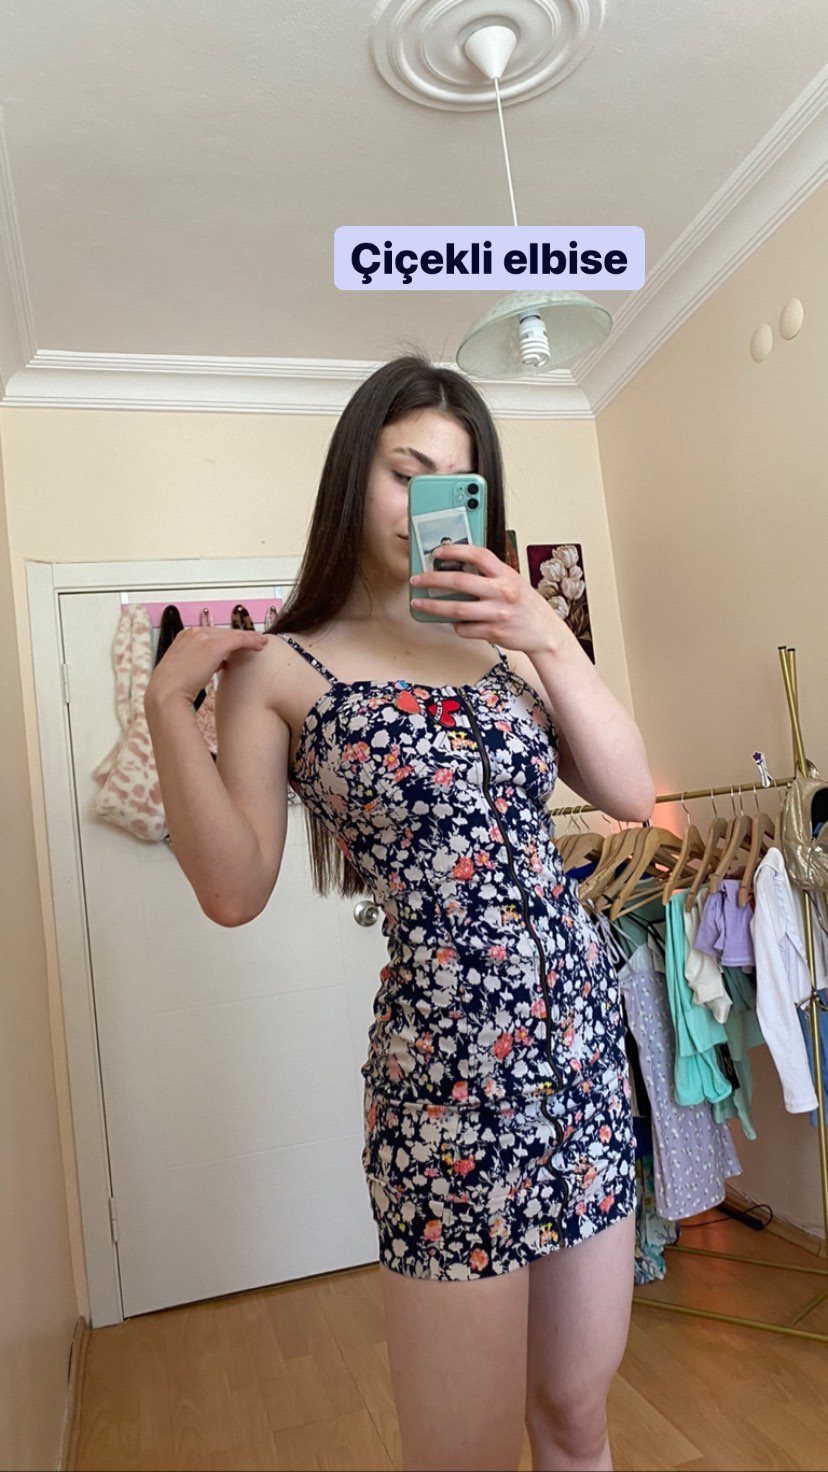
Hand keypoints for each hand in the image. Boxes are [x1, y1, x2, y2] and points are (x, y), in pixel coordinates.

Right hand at [145, 626, 268, 707]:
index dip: (227, 638)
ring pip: (233, 634)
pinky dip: (251, 641)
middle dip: (239, 637)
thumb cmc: (172, 688)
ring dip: (248, 638)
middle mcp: (193, 633)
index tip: (237, 643)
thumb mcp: (185, 669)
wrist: (167, 693)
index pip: (211, 633)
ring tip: (259, 642)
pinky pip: (239, 639)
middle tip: (253, 642)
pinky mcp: (215, 645)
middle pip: (223, 632)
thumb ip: (200, 662)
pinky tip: (260, 645)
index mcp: (183, 636)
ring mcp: (204, 637)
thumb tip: (217, 663)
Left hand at [410, 543, 566, 656]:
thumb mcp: (512, 581)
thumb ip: (490, 574)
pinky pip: (465, 629)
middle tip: (417, 579)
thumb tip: (457, 566)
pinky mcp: (493, 632)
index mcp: (506, 574)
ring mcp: (497, 613)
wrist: (545, 632)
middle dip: (433, 580)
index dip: (455, 550)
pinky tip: (455, 622)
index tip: (437, 552)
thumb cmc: (526, 605)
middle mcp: (502, 592)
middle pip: (460, 582)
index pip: (479, 555)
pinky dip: (456, 626)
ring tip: (419, 604)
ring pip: (457, 609)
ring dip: (433, 607)